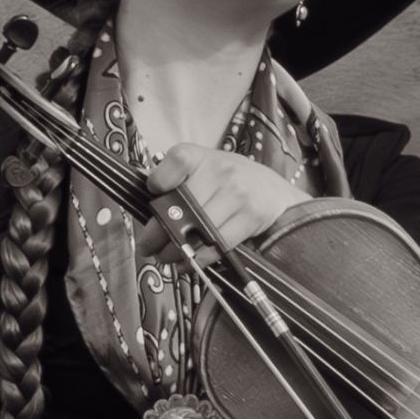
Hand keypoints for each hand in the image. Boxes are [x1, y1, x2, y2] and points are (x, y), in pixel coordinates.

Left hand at [136, 144, 312, 259]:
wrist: (273, 191)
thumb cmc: (228, 181)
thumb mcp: (203, 169)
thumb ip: (177, 182)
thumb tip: (146, 209)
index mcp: (201, 156)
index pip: (177, 160)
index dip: (159, 180)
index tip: (153, 195)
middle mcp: (220, 171)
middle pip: (181, 207)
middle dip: (158, 233)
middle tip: (148, 247)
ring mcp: (238, 194)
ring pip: (198, 229)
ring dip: (176, 250)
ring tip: (167, 257)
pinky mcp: (250, 216)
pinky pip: (218, 244)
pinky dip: (200, 258)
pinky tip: (189, 262)